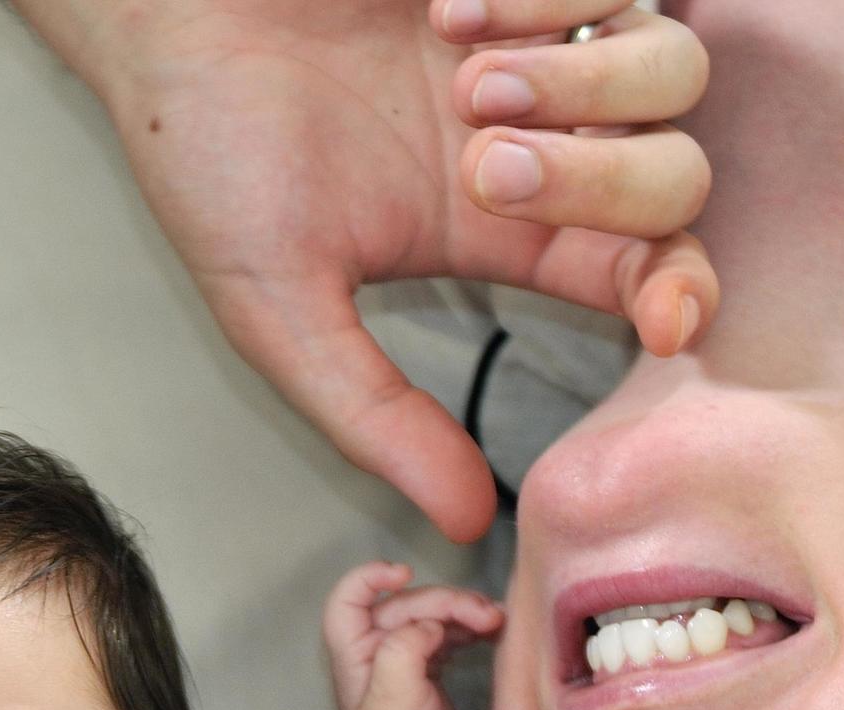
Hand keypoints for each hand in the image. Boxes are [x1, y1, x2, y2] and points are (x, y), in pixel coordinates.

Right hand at [30, 0, 715, 540]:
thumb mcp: (279, 310)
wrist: (164, 12)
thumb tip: (467, 522)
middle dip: (600, 177)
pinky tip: (440, 7)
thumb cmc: (206, 146)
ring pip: (674, 68)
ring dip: (579, 82)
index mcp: (499, 231)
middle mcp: (544, 137)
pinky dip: (542, 0)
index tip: (663, 316)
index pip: (643, 270)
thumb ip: (374, 416)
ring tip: (460, 75)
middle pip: (677, 175)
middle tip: (478, 159)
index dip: (680, 293)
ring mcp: (548, 40)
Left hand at [324, 560, 503, 709]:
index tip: (403, 573)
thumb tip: (427, 624)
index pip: (348, 599)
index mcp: (353, 653)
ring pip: (432, 615)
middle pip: (407, 603)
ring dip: (465, 613)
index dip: (370, 577)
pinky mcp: (428, 665)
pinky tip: (491, 632)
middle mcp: (373, 649)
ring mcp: (402, 655)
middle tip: (486, 615)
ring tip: (496, 623)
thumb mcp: (392, 698)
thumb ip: (403, 651)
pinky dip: (469, 627)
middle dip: (447, 603)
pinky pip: (448, 632)